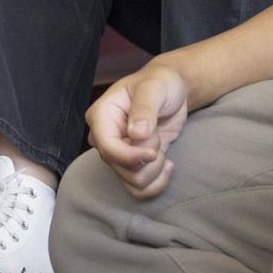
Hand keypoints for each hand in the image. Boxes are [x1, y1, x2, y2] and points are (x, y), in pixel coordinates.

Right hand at [85, 60, 192, 199]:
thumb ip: (144, 108)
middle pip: (121, 168)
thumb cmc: (160, 83)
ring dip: (155, 169)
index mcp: (101, 116)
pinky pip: (140, 190)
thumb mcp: (154, 88)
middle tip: (158, 134)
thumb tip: (135, 134)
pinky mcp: (132, 165)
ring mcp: (117, 154)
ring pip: (133, 182)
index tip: (153, 152)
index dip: (130, 156)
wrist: (172, 91)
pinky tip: (168, 164)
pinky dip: (158, 183)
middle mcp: (104, 138)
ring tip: (162, 145)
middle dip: (148, 156)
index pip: (107, 148)